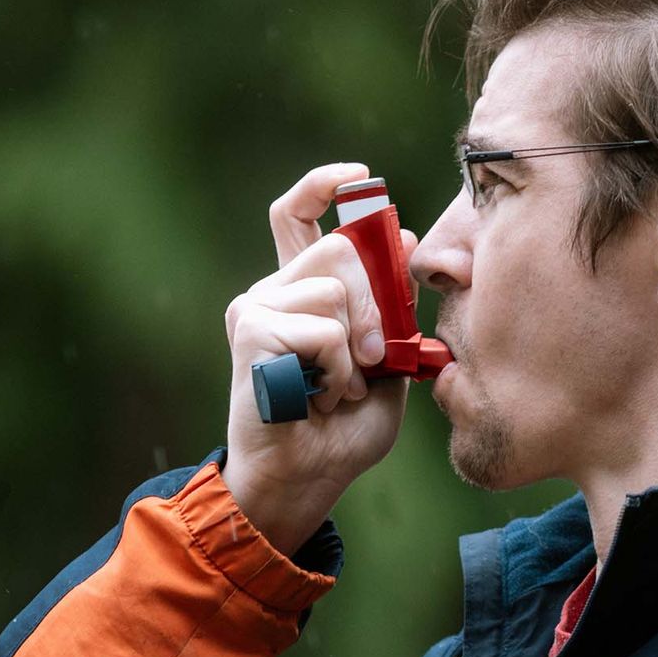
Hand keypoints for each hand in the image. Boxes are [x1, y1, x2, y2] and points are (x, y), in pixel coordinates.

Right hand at [222, 163, 418, 554]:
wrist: (307, 477)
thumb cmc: (343, 428)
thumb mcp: (388, 361)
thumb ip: (395, 307)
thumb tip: (406, 237)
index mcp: (304, 290)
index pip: (300, 214)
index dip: (327, 186)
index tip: (360, 179)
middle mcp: (275, 289)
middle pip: (343, 247)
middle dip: (380, 304)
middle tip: (375, 358)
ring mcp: (258, 305)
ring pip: (338, 288)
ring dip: (357, 349)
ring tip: (337, 388)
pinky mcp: (251, 328)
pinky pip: (325, 327)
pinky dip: (338, 368)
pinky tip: (318, 396)